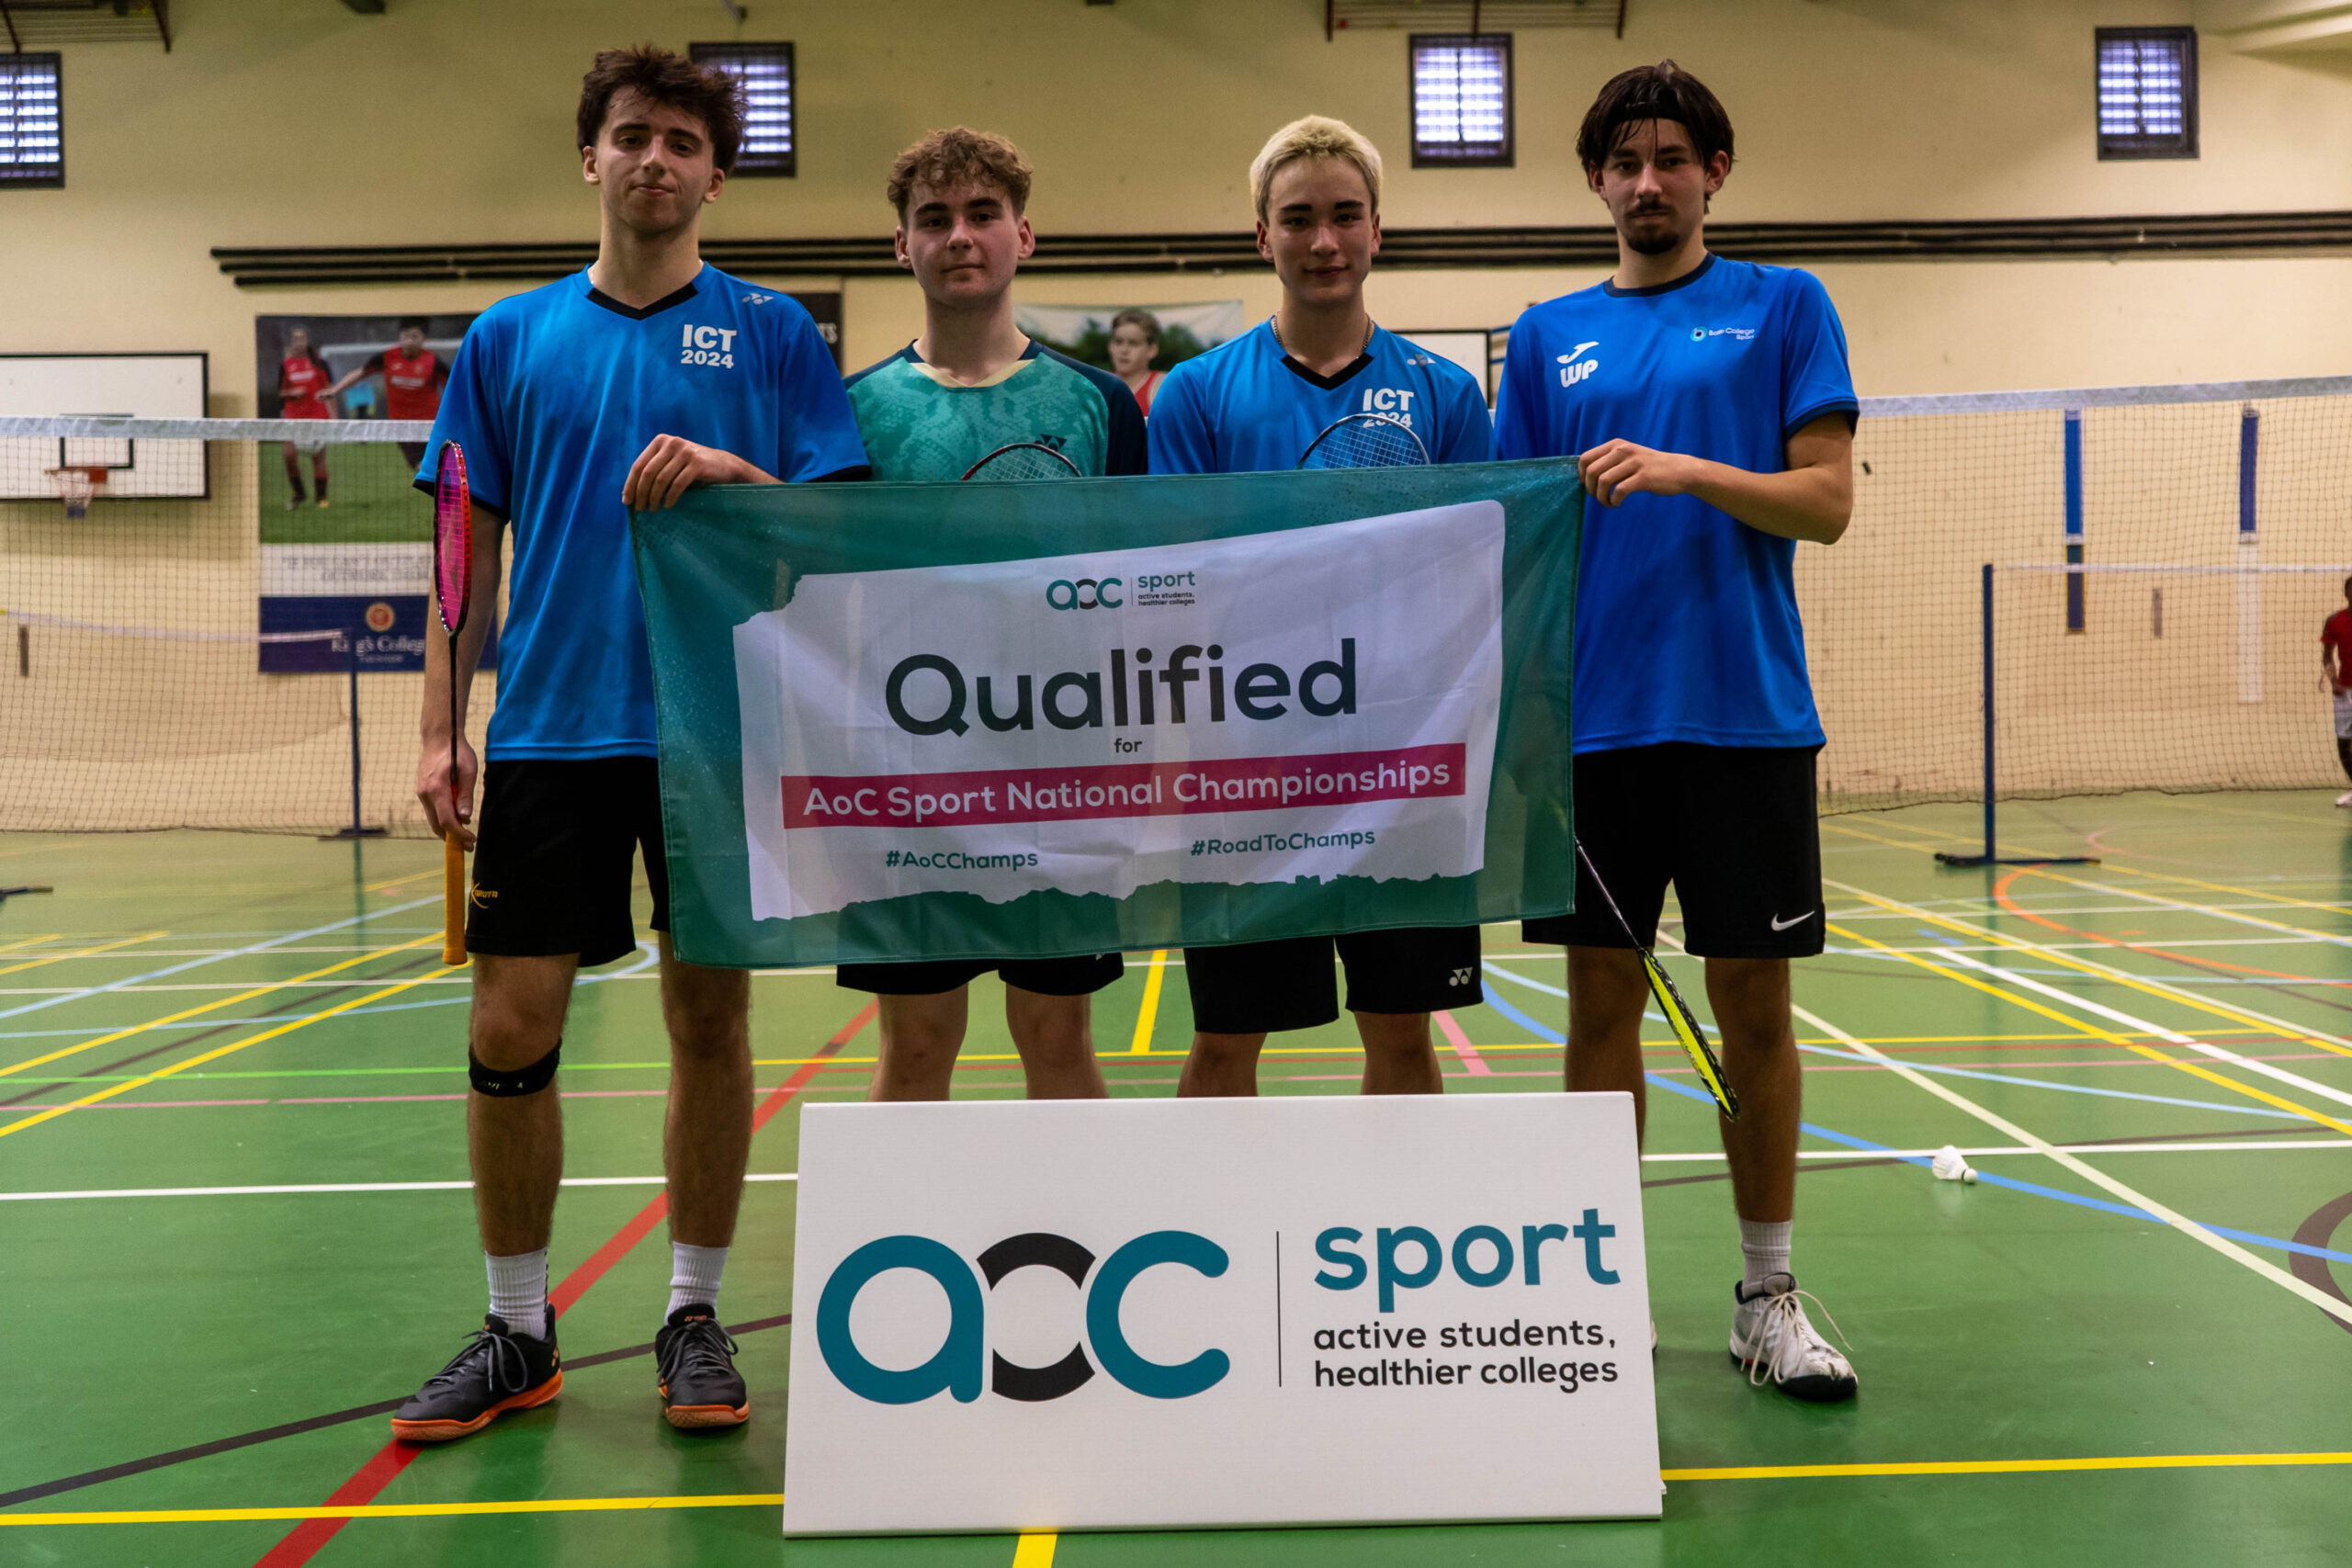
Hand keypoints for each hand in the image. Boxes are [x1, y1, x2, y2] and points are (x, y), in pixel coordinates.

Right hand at [417, 734, 480, 848]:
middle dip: (453, 838)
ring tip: (464, 836)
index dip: (459, 834)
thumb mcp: (468, 771)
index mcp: (437, 789)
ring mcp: (421, 793)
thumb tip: (465, 816)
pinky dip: (442, 819)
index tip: (471, 840)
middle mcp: (425, 794)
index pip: (446, 820)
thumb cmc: (457, 752)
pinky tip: (455, 820)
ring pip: (433, 819)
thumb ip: (465, 794)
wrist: (439, 738)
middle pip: (437, 824)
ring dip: (447, 830)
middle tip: (469, 845)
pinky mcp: (422, 791)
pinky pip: (432, 810)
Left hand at [622, 435, 748, 510]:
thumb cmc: (694, 468)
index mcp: (661, 441)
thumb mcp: (672, 462)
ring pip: (661, 479)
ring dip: (654, 498)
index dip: (630, 485)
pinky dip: (670, 498)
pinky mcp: (697, 464)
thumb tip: (630, 492)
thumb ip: (655, 470)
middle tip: (640, 509)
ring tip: (653, 509)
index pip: (639, 465)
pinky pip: (677, 484)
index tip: (627, 501)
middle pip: (648, 473)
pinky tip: (668, 506)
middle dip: (641, 493)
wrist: (725, 466)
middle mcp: (672, 443)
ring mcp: (685, 452)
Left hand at [1577, 439, 1700, 507]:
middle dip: (1590, 489)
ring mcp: (1633, 463)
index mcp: (1616, 445)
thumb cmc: (1650, 467)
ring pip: (1603, 482)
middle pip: (1591, 472)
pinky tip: (1618, 503)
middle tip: (1599, 497)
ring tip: (1608, 503)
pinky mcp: (1643, 477)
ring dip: (1601, 498)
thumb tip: (1585, 476)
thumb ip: (1609, 461)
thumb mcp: (1628, 456)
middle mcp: (1623, 450)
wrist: (1679, 470)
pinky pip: (1619, 491)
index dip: (1582, 475)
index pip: (1585, 458)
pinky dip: (1614, 501)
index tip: (1589, 486)